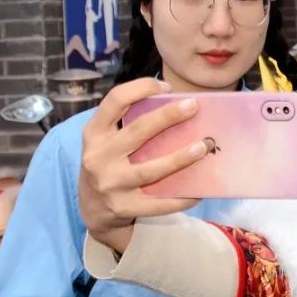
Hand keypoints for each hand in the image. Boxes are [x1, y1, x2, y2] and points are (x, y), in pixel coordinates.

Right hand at [79, 78, 206, 251]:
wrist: (93, 209)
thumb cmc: (109, 164)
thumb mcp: (107, 141)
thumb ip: (129, 123)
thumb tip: (177, 104)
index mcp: (94, 133)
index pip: (115, 101)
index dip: (140, 88)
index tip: (166, 86)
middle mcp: (98, 157)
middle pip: (138, 131)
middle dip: (168, 116)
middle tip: (194, 106)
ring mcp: (111, 184)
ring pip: (151, 169)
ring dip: (180, 158)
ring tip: (203, 147)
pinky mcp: (124, 208)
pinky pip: (159, 203)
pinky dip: (181, 197)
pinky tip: (199, 190)